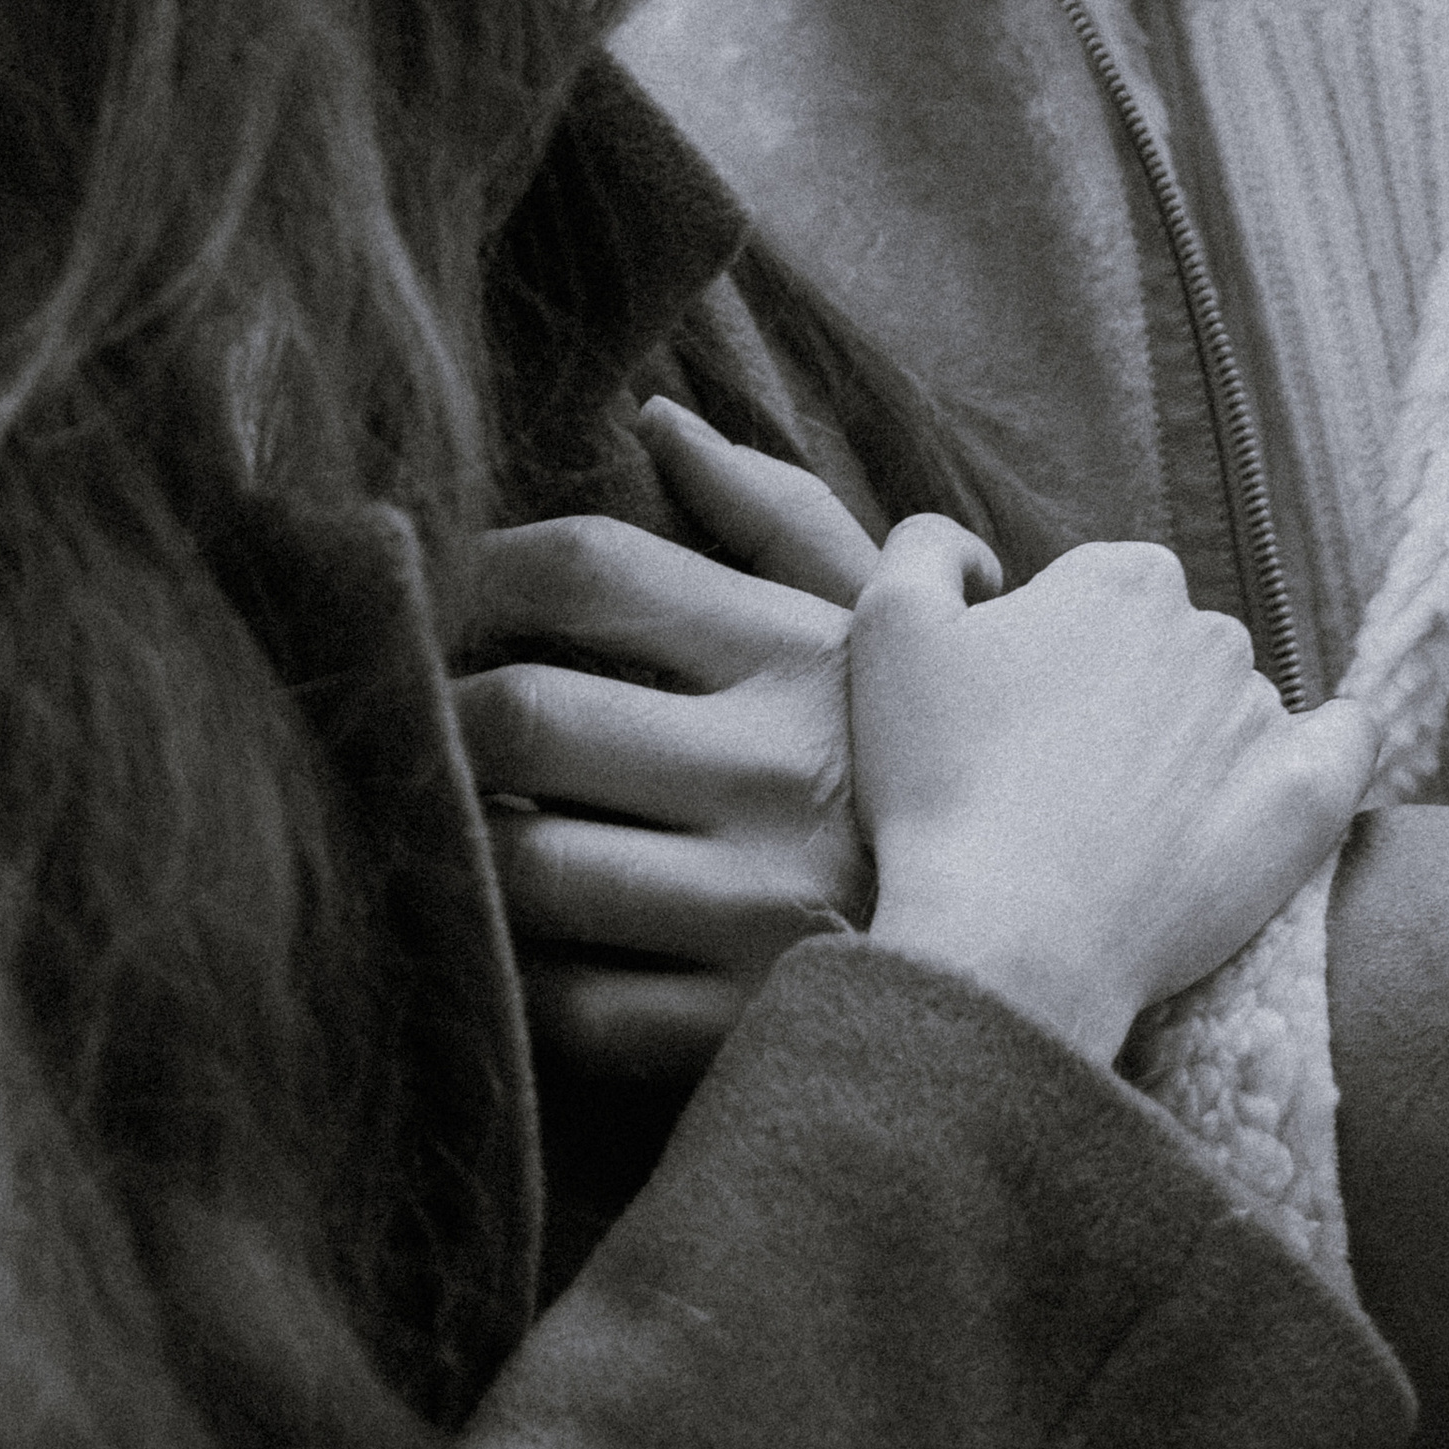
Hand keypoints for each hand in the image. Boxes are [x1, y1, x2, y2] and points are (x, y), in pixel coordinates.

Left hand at [454, 399, 894, 1081]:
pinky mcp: (741, 1030)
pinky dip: (515, 969)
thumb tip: (658, 418)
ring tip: (443, 819)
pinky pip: (569, 1004)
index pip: (591, 569)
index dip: (474, 570)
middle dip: (434, 714)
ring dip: (456, 841)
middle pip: (524, 716)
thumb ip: (774, 515)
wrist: (1046, 946)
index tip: (428, 591)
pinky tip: (508, 935)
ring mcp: (758, 912)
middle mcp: (779, 775)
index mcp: (803, 656)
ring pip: (524, 868)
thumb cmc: (928, 766)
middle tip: (401, 717)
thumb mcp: (882, 629)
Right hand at [851, 518, 1378, 1069]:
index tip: (1017, 721)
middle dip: (1126, 696)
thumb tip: (984, 558)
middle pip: (1170, 650)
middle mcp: (1210, 631)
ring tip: (1124, 828)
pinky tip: (1273, 785)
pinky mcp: (1310, 799)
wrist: (1010, 940)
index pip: (1099, 597)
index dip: (1051, 653)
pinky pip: (1342, 745)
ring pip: (1232, 711)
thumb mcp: (888, 625)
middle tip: (1061, 782)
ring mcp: (1267, 716)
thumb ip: (930, 546)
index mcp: (1123, 579)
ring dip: (1193, 747)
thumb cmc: (941, 783)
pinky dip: (1321, 752)